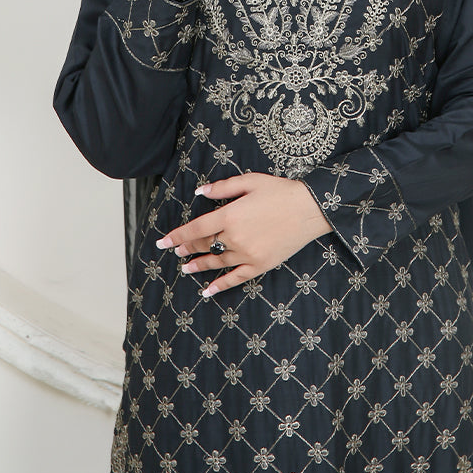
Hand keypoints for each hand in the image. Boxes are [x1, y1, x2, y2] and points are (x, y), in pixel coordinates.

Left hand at [155, 173, 332, 296]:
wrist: (310, 208)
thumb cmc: (280, 191)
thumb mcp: (250, 181)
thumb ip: (222, 187)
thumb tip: (200, 193)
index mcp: (229, 215)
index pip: (195, 229)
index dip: (177, 236)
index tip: (162, 243)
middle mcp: (234, 238)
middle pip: (204, 245)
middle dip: (187, 249)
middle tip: (176, 252)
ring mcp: (247, 254)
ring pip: (216, 262)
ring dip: (199, 265)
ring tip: (186, 268)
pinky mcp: (260, 265)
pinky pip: (235, 278)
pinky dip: (220, 286)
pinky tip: (207, 291)